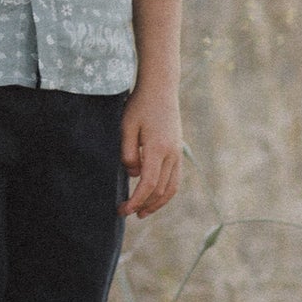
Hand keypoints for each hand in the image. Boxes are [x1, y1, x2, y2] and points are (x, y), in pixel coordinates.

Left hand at [119, 81, 180, 217]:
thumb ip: (127, 153)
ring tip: (142, 212)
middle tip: (127, 212)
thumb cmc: (140, 105)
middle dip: (144, 205)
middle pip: (161, 190)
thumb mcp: (126, 127)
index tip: (123, 209)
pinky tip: (153, 195)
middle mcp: (172, 154)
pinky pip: (175, 178)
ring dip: (157, 203)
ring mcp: (178, 153)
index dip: (136, 201)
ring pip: (172, 187)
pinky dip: (165, 192)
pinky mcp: (178, 151)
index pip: (148, 184)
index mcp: (157, 148)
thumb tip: (134, 174)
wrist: (161, 88)